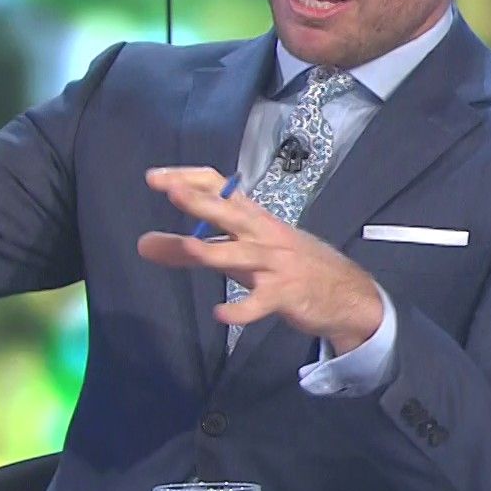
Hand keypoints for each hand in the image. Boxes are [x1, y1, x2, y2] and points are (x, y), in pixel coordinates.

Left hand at [136, 166, 384, 352]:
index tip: (156, 178)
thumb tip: (143, 244)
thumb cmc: (288, 268)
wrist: (348, 294)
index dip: (190, 180)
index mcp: (255, 220)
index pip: (222, 188)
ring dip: (217, 251)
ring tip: (190, 250)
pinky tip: (221, 313)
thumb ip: (192, 250)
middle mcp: (265, 236)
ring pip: (244, 254)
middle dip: (202, 202)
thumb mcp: (240, 256)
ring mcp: (277, 265)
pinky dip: (242, 309)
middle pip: (231, 213)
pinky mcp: (286, 295)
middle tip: (171, 192)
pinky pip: (261, 302)